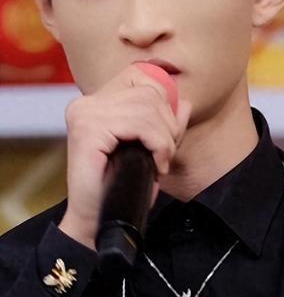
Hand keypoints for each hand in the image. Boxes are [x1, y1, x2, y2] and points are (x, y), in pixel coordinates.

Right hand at [58, 64, 191, 249]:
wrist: (97, 219)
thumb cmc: (122, 184)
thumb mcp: (150, 147)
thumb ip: (165, 123)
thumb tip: (185, 102)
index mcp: (97, 102)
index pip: (141, 77)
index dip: (164, 102)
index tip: (166, 134)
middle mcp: (86, 103)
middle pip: (149, 93)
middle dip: (168, 125)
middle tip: (164, 154)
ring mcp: (85, 115)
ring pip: (148, 108)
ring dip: (164, 139)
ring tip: (159, 162)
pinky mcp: (88, 130)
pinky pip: (140, 125)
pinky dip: (158, 145)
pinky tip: (156, 165)